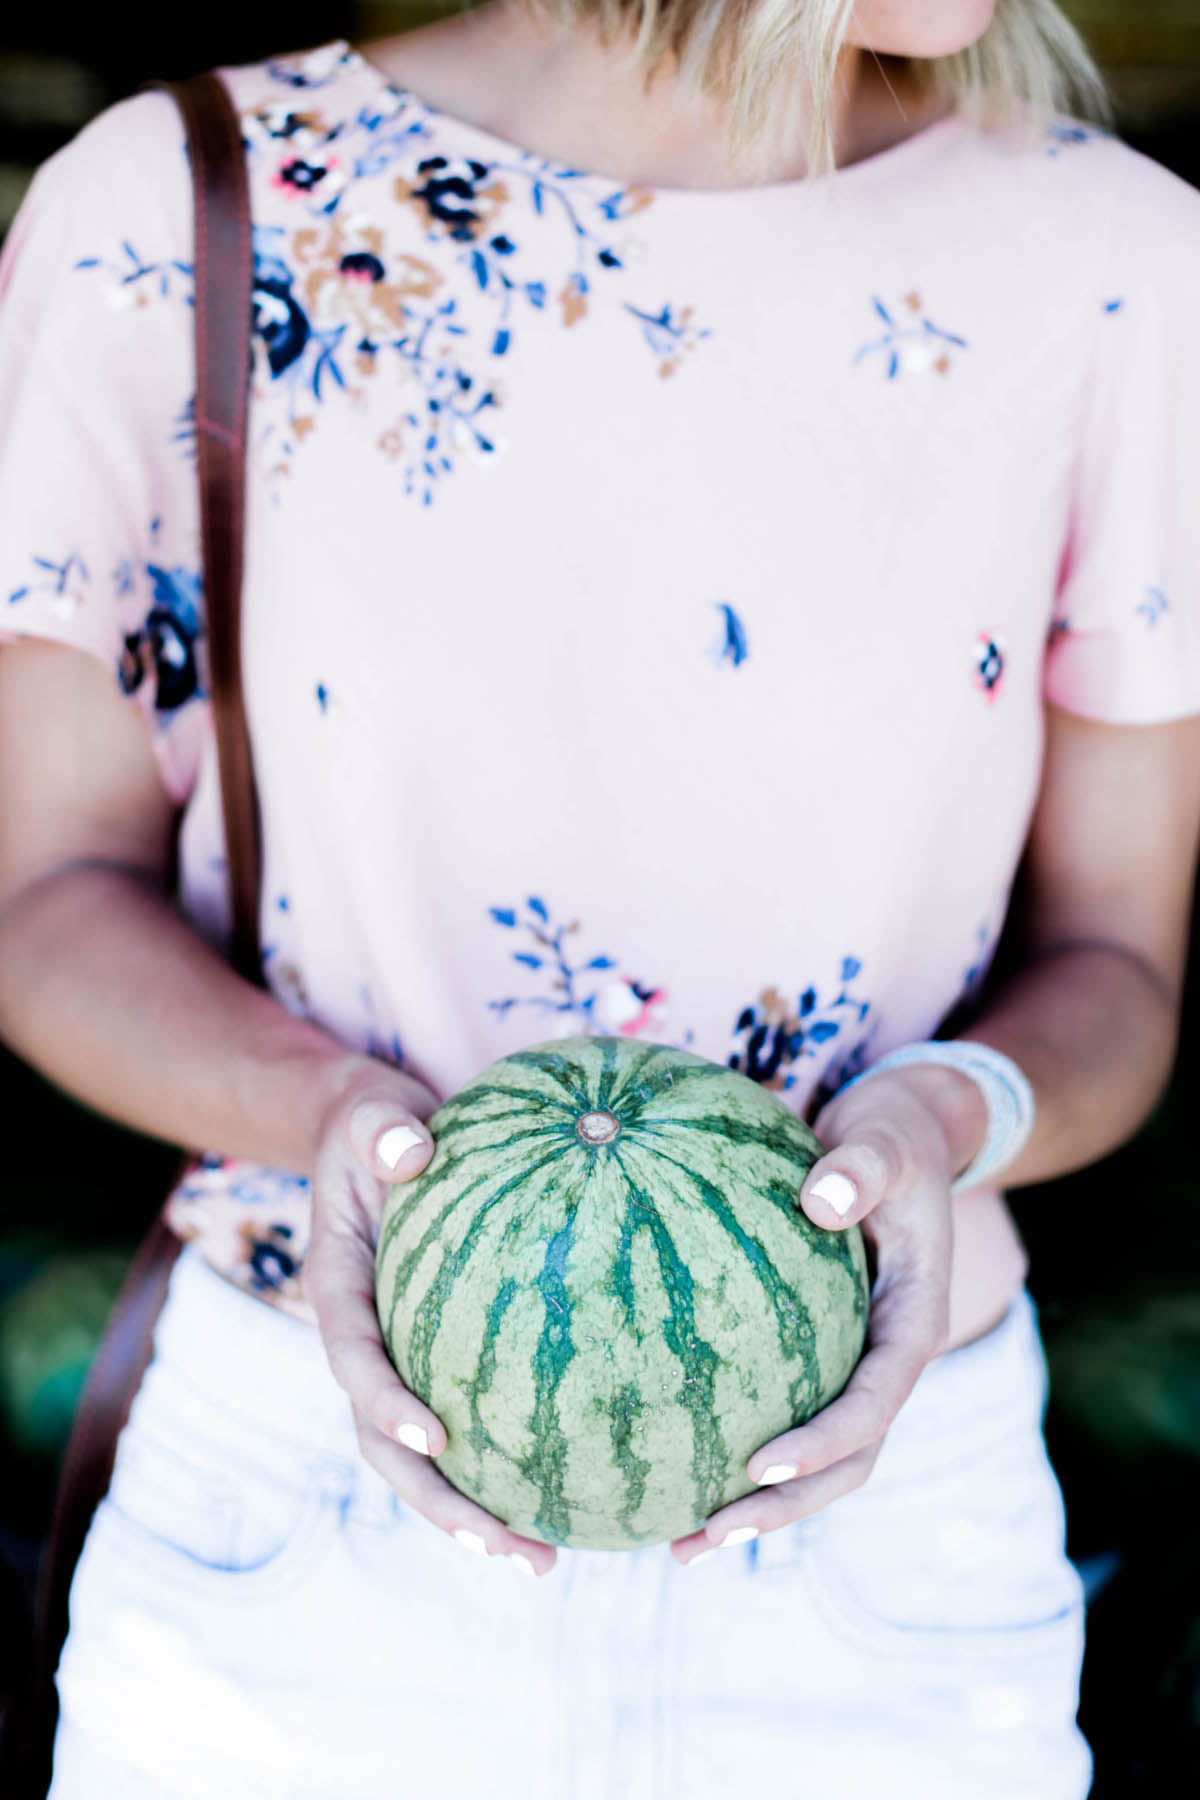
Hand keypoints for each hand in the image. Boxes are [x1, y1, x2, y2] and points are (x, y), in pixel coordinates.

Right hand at [303, 1056, 557, 1576]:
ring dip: (473, 1513)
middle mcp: (363, 1338)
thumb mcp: (371, 1112)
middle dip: (438, 1502)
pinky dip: (510, 1462)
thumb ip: (381, 1127)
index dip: (383, 1401)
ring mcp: (399, 1357)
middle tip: (507, 1545)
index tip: (432, 1435)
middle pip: (385, 1443)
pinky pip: (473, 1419)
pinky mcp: (439, 1360)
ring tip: (543, 1558)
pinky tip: (575, 1492)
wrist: (374, 1137)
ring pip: (424, 1457)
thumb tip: (411, 1147)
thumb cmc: (378, 1124)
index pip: (352, 1354)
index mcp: (338, 1286)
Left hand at [669, 1064, 985, 1564]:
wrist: (906, 1134)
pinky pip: (784, 1414)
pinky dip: (737, 1449)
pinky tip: (670, 1466)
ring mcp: (858, 1366)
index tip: (760, 1465)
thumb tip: (821, 1196)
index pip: (875, 1403)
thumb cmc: (893, 1136)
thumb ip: (861, 1167)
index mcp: (913, 1322)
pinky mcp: (824, 1357)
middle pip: (846, 1460)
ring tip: (680, 1543)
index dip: (824, 1443)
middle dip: (783, 1507)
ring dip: (759, 1506)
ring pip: (818, 1460)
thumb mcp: (886, 1140)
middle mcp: (889, 1360)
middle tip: (706, 1537)